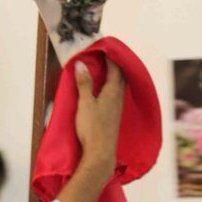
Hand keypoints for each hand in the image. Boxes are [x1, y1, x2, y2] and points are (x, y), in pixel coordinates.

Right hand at [73, 58, 125, 179]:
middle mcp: (118, 98)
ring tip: (107, 70)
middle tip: (107, 56)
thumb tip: (80, 64)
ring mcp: (118, 108)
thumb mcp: (85, 103)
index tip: (103, 48)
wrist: (100, 152)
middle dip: (115, 65)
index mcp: (112, 92)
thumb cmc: (92, 127)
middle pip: (121, 77)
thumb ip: (83, 83)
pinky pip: (117, 95)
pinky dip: (113, 87)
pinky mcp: (114, 117)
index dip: (110, 58)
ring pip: (120, 87)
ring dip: (115, 76)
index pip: (115, 69)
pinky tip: (107, 91)